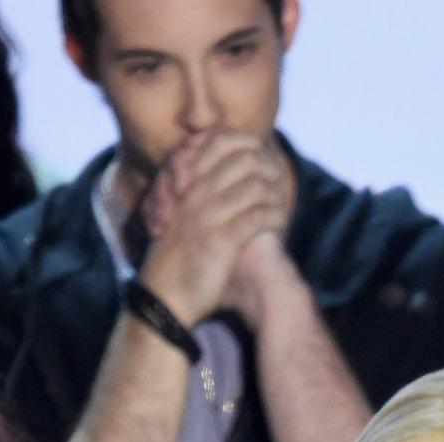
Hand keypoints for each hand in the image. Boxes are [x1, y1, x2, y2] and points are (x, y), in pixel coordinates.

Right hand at [135, 130, 289, 324]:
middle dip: (270, 167)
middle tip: (278, 182)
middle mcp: (197, 194)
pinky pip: (258, 217)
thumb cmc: (179, 258)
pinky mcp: (221, 241)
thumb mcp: (184, 218)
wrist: (163, 297)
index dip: (249, 141)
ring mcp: (208, 216)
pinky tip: (278, 224)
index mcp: (188, 184)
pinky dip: (275, 217)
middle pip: (245, 159)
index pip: (221, 142)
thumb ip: (202, 194)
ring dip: (276, 194)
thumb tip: (230, 176)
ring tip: (279, 205)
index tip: (263, 155)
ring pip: (255, 186)